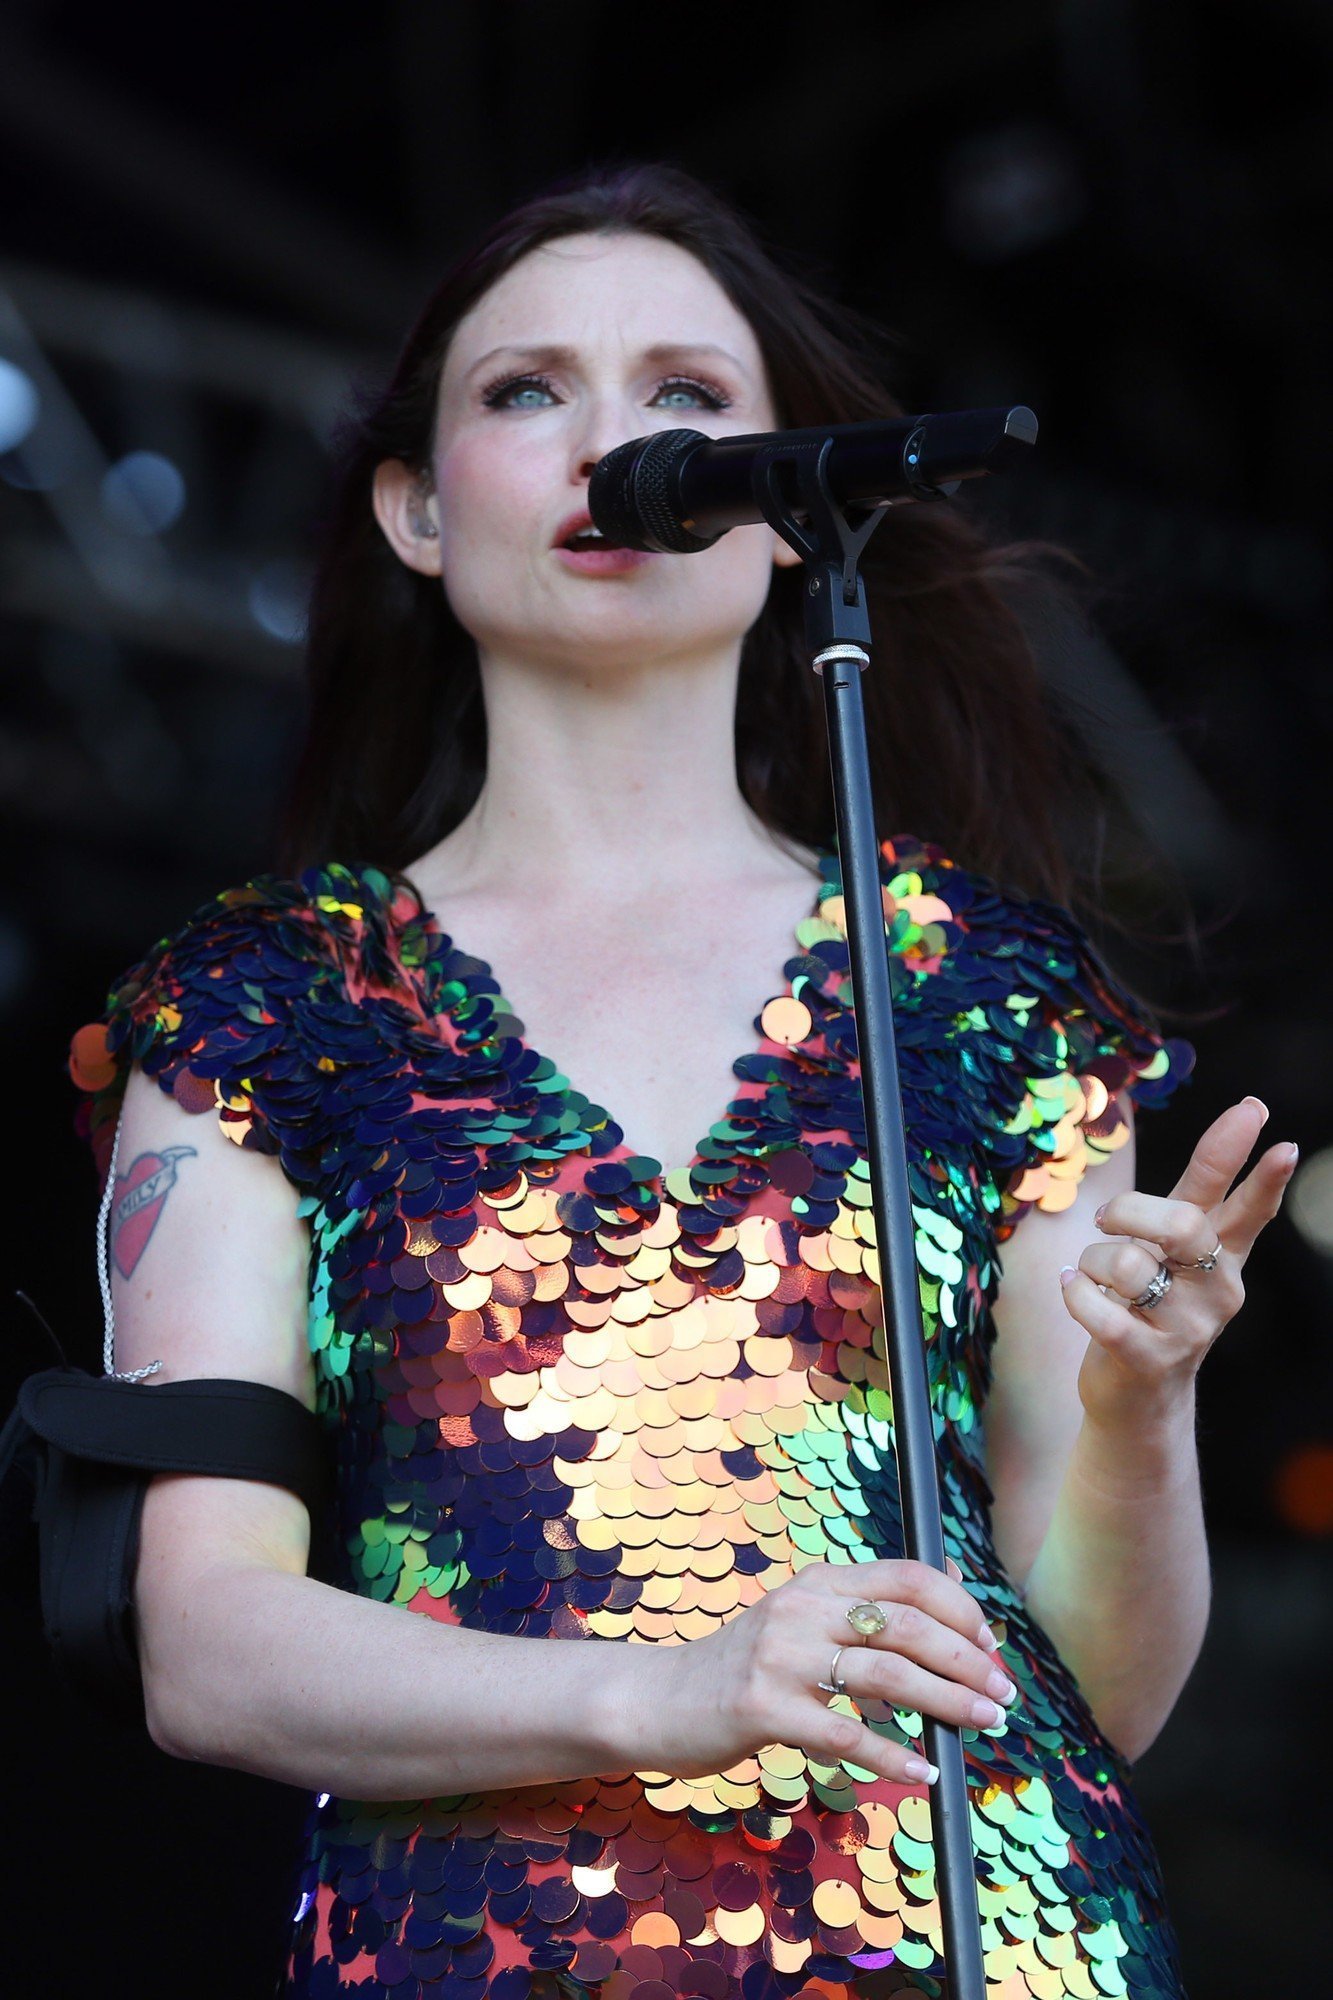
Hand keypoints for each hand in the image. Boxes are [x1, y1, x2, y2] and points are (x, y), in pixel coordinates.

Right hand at [627, 1557, 1019, 1787]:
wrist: (660, 1699)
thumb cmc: (742, 1670)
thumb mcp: (800, 1624)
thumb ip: (860, 1617)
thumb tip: (946, 1620)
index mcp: (819, 1582)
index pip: (907, 1577)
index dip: (960, 1609)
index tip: (990, 1647)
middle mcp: (803, 1607)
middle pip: (907, 1624)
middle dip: (967, 1661)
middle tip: (1003, 1696)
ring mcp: (781, 1656)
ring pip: (886, 1675)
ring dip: (947, 1704)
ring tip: (982, 1726)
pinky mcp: (763, 1707)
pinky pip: (843, 1734)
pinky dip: (890, 1757)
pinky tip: (921, 1773)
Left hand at [1059, 1095, 1296, 1427]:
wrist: (1135, 1395)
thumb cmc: (1150, 1303)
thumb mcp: (1174, 1245)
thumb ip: (1204, 1186)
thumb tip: (1244, 1113)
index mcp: (1225, 1255)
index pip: (1250, 1210)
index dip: (1264, 1178)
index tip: (1285, 1143)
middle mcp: (1218, 1290)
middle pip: (1184, 1225)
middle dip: (1130, 1209)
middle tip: (1104, 1218)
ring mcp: (1189, 1328)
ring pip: (1130, 1264)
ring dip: (1091, 1260)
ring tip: (1089, 1275)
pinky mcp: (1150, 1359)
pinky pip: (1100, 1308)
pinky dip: (1075, 1293)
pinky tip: (1072, 1290)